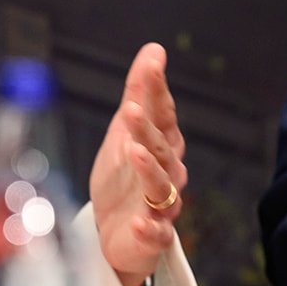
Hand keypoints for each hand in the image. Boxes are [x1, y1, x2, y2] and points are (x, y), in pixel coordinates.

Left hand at [88, 42, 187, 285]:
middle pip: (160, 148)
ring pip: (161, 186)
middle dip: (147, 129)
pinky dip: (148, 228)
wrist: (119, 233)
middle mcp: (168, 172)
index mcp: (162, 145)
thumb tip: (154, 49)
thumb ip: (139, 93)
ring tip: (134, 153)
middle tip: (131, 109)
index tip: (151, 62)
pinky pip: (156, 233)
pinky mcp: (153, 236)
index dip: (156, 89)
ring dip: (149, 170)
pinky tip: (137, 221)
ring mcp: (161, 205)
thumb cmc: (126, 178)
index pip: (162, 113)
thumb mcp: (126, 132)